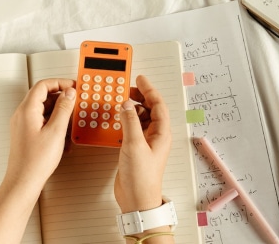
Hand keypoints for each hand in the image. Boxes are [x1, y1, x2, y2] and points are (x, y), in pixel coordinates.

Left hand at [4, 78, 75, 188]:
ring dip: (58, 111)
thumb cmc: (35, 161)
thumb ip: (64, 109)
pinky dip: (53, 122)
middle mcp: (22, 115)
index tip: (73, 87)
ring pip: (43, 109)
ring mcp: (23, 124)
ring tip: (70, 120)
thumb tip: (69, 94)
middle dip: (61, 98)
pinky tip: (63, 134)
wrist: (23, 181)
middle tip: (75, 102)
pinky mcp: (26, 134)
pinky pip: (41, 120)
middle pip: (43, 96)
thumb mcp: (56, 131)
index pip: (43, 85)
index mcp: (27, 110)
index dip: (59, 83)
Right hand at [114, 75, 171, 212]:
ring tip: (120, 100)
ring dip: (131, 108)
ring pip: (140, 118)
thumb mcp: (134, 145)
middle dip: (139, 96)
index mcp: (161, 133)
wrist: (137, 199)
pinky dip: (124, 121)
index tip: (139, 79)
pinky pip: (131, 128)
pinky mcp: (135, 149)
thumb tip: (126, 105)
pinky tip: (116, 119)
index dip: (149, 89)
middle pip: (150, 109)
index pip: (158, 105)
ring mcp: (145, 142)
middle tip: (127, 87)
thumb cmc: (142, 178)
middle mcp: (155, 136)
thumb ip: (130, 122)